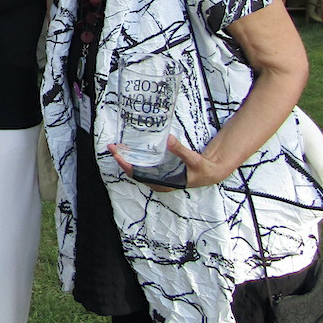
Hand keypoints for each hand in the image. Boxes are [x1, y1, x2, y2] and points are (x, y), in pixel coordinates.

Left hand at [108, 135, 234, 191]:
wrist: (210, 173)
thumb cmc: (201, 169)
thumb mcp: (192, 160)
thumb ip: (180, 150)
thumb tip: (168, 139)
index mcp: (163, 183)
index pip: (138, 175)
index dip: (126, 164)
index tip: (117, 154)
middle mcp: (158, 182)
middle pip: (134, 172)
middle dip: (122, 159)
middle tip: (112, 146)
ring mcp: (158, 178)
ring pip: (138, 169)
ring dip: (128, 158)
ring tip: (117, 146)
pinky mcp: (160, 172)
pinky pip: (144, 167)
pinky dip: (136, 158)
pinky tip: (132, 149)